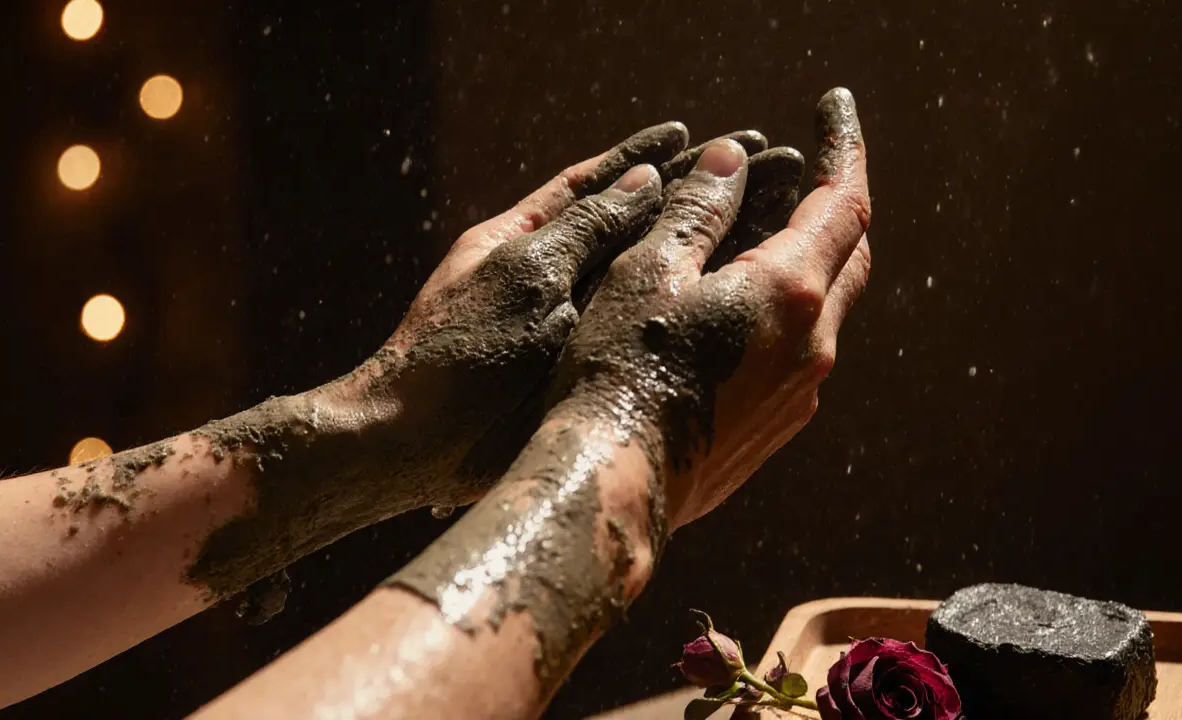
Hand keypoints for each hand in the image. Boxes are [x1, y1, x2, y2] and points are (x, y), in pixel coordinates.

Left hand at [338, 125, 780, 507]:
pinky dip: (686, 311)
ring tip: (766, 230)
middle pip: (634, 226)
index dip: (649, 158)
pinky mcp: (583, 371)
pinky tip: (730, 303)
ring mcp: (571, 325)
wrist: (415, 441)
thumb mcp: (526, 275)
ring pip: (648, 278)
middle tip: (762, 174)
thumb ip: (585, 228)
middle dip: (696, 199)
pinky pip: (645, 331)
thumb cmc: (458, 351)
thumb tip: (644, 182)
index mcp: (528, 238)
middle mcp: (555, 276)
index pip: (597, 183)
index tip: (702, 137)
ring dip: (701, 253)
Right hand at [548, 88, 870, 528]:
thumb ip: (699, 210)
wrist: (616, 482)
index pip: (844, 199)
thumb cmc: (619, 370)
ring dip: (805, 263)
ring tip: (754, 240)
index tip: (833, 104)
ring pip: (825, 307)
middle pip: (850, 253)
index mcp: (789, 291)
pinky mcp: (777, 427)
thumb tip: (732, 161)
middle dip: (833, 204)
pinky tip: (733, 315)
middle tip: (802, 171)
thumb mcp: (650, 271)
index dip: (843, 145)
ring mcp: (800, 393)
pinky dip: (783, 314)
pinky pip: (798, 352)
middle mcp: (813, 343)